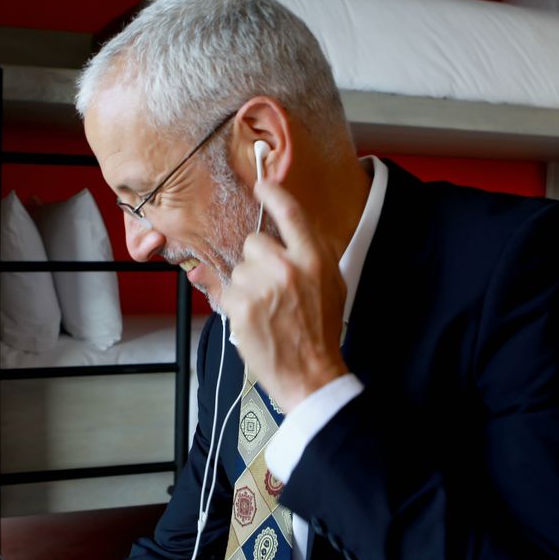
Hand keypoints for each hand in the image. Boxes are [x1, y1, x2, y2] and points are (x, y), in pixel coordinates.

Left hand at [219, 179, 348, 412]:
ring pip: (239, 268)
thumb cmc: (320, 331)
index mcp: (314, 259)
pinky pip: (226, 290)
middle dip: (257, 261)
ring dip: (246, 285)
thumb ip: (313, 253)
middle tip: (272, 288)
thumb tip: (291, 227)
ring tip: (266, 310)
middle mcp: (288, 268)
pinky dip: (235, 305)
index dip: (274, 194)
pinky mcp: (241, 305)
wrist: (310, 374)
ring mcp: (262, 286)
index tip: (262, 185)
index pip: (291, 213)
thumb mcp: (332, 285)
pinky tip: (254, 320)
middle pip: (254, 242)